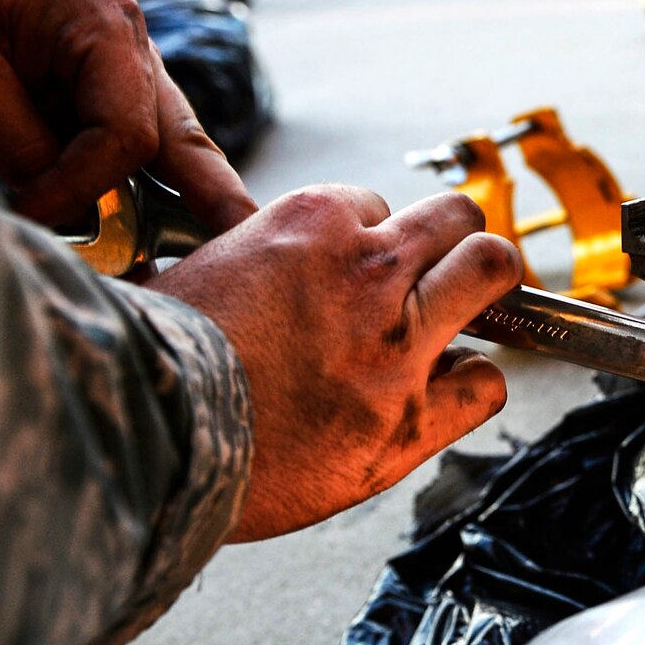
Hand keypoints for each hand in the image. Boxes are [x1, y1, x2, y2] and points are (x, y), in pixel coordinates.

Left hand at [0, 0, 254, 233]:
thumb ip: (15, 143)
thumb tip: (69, 219)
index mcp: (104, 24)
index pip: (126, 133)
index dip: (85, 190)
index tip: (31, 218)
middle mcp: (132, 51)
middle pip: (185, 144)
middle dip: (214, 203)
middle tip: (248, 252)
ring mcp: (124, 76)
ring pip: (173, 154)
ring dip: (185, 208)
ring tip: (216, 260)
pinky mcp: (99, 101)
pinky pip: (138, 158)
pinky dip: (147, 199)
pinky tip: (163, 241)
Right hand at [150, 189, 523, 540]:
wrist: (152, 440)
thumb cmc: (155, 363)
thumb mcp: (186, 271)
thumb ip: (236, 259)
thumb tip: (228, 267)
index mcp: (311, 223)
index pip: (374, 204)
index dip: (364, 239)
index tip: (349, 268)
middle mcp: (367, 273)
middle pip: (458, 220)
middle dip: (452, 241)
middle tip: (440, 272)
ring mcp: (398, 346)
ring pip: (492, 273)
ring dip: (481, 291)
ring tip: (462, 316)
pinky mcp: (410, 420)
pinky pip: (487, 383)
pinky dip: (474, 385)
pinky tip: (445, 393)